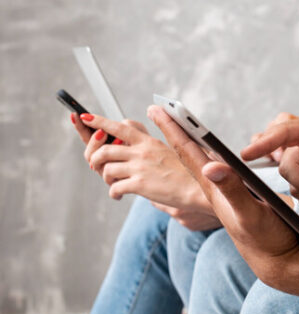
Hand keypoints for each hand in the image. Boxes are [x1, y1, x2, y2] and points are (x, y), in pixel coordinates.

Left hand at [73, 113, 212, 212]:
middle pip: (105, 150)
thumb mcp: (173, 149)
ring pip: (106, 169)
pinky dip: (113, 193)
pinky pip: (115, 188)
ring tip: (112, 183)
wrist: (198, 190)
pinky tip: (118, 196)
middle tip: (96, 166)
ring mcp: (140, 168)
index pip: (120, 127)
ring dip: (105, 177)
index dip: (100, 122)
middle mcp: (142, 152)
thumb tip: (150, 122)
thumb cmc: (188, 172)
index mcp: (149, 142)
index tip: (85, 118)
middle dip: (94, 158)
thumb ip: (155, 140)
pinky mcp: (139, 185)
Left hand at [148, 105, 298, 285]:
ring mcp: (225, 197)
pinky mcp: (237, 203)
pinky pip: (217, 177)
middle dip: (174, 132)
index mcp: (216, 188)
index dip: (174, 128)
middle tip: (158, 110)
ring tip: (175, 131)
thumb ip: (232, 190)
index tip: (158, 107)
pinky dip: (210, 161)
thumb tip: (211, 165)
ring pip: (201, 165)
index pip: (189, 152)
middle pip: (189, 156)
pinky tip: (211, 160)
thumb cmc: (266, 239)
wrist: (279, 260)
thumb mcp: (249, 213)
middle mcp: (216, 190)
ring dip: (187, 146)